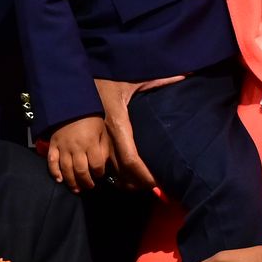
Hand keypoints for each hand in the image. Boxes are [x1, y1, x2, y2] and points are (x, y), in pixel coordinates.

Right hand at [46, 117, 110, 192]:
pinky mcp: (53, 145)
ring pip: (66, 169)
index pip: (97, 165)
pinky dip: (54, 172)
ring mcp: (63, 147)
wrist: (70, 104)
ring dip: (72, 182)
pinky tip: (59, 180)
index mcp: (91, 142)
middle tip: (89, 187)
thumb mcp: (102, 130)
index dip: (99, 174)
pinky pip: (52, 161)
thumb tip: (104, 164)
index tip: (100, 175)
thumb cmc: (90, 118)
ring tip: (77, 190)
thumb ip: (103, 147)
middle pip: (81, 171)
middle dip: (87, 182)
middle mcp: (77, 147)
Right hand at [94, 76, 182, 190]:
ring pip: (107, 170)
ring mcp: (93, 140)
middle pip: (120, 170)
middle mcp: (105, 137)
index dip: (144, 174)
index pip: (131, 159)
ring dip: (122, 181)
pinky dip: (107, 173)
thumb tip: (183, 75)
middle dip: (136, 182)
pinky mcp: (87, 140)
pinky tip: (116, 177)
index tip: (156, 182)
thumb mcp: (134, 79)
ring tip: (138, 185)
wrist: (77, 78)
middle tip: (152, 186)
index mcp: (118, 124)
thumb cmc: (107, 78)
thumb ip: (158, 80)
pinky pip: (100, 162)